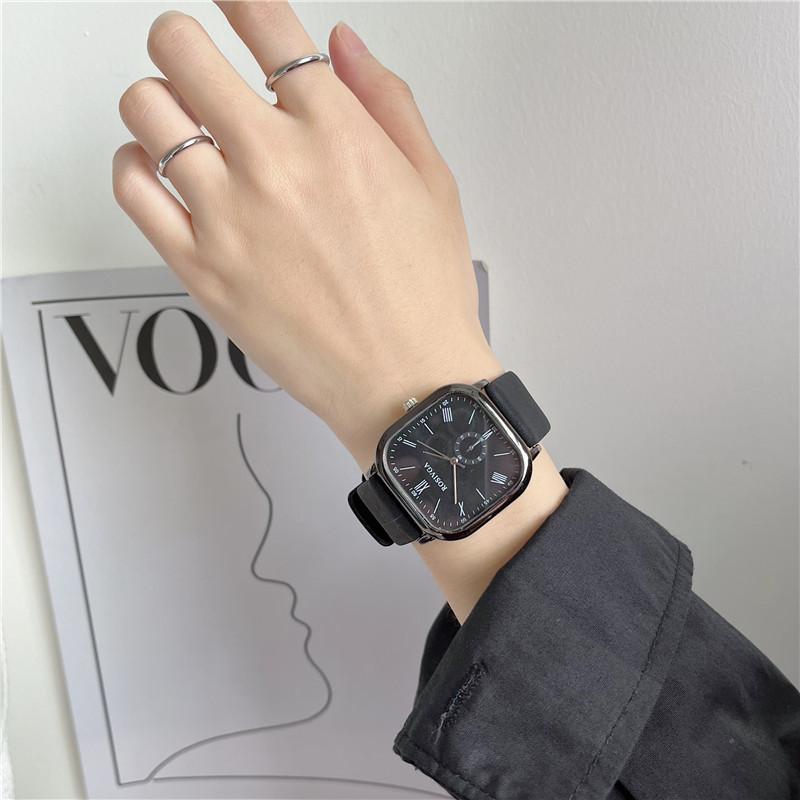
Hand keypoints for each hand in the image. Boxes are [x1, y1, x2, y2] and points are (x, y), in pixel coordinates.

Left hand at [113, 2, 500, 471]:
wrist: (404, 383)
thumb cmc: (423, 295)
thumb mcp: (433, 183)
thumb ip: (386, 101)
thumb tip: (343, 43)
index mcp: (338, 133)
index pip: (264, 22)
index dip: (242, 0)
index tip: (237, 6)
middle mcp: (275, 164)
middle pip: (180, 49)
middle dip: (184, 41)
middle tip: (197, 60)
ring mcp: (229, 217)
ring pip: (145, 110)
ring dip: (159, 101)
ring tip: (184, 124)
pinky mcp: (200, 268)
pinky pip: (132, 188)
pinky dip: (133, 165)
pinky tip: (160, 173)